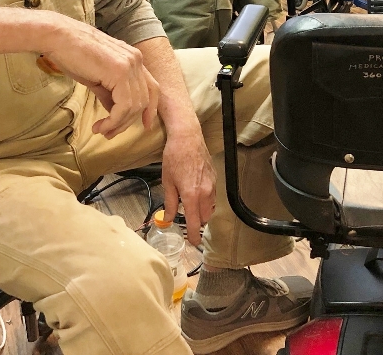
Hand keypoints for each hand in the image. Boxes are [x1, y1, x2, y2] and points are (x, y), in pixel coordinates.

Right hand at [41, 18, 159, 138]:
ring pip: (135, 106)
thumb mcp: (97, 77)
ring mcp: (130, 65)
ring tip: (101, 130)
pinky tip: (101, 126)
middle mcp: (136, 59)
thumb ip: (110, 93)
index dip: (151, 108)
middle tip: (109, 133)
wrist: (57, 37)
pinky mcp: (119, 72)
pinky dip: (114, 121)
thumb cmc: (72, 54)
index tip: (145, 125)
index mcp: (133, 58)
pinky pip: (124, 106)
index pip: (152, 87)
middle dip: (127, 122)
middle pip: (143, 100)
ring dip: (119, 124)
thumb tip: (115, 112)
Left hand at [161, 126, 214, 246]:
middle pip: (205, 218)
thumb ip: (169, 202)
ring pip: (210, 208)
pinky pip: (212, 197)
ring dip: (202, 212)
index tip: (193, 244)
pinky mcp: (215, 178)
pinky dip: (206, 201)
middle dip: (198, 224)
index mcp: (191, 195)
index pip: (195, 222)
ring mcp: (212, 185)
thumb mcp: (167, 181)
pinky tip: (197, 194)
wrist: (187, 137)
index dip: (194, 236)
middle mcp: (205, 192)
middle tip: (188, 223)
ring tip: (191, 208)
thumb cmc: (174, 157)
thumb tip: (168, 218)